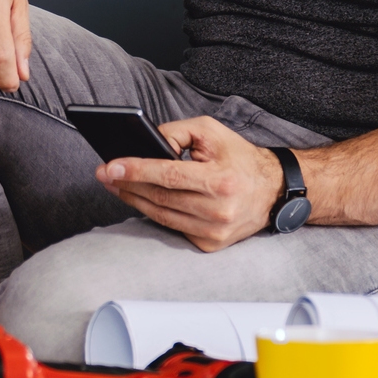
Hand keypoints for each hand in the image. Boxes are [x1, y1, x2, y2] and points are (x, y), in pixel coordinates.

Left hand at [95, 115, 284, 251]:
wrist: (274, 191)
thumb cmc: (239, 158)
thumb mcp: (211, 132)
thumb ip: (177, 132)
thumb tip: (146, 143)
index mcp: (221, 181)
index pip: (168, 175)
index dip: (136, 170)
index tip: (110, 166)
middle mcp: (218, 210)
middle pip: (160, 198)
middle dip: (127, 184)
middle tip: (104, 173)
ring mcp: (214, 232)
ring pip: (162, 215)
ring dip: (134, 199)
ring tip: (116, 185)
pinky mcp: (211, 245)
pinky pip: (173, 227)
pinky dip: (155, 212)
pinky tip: (141, 199)